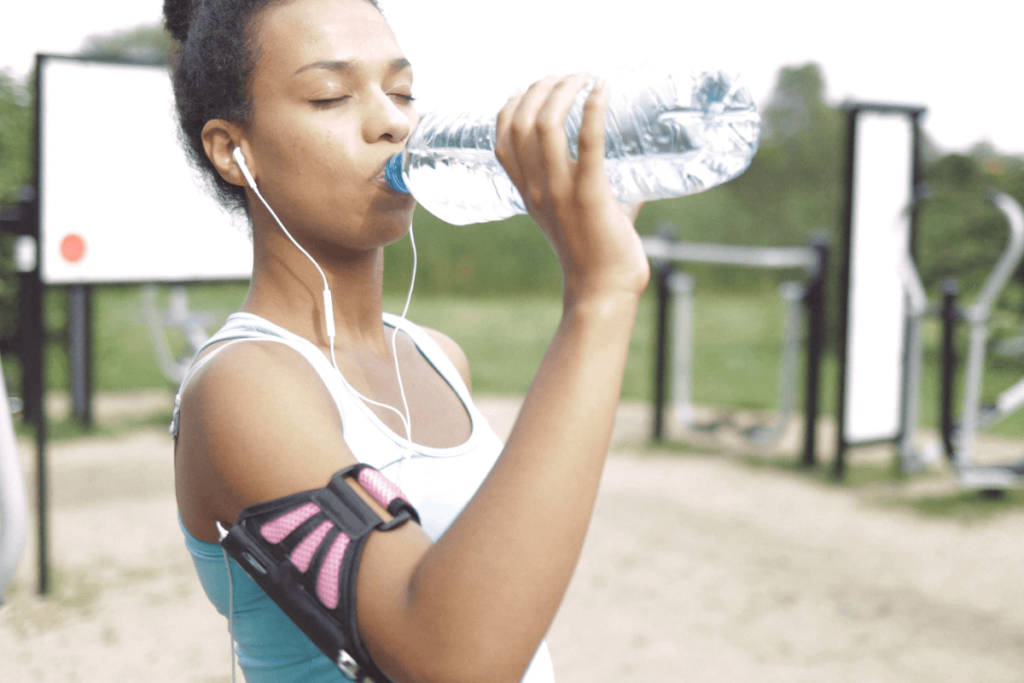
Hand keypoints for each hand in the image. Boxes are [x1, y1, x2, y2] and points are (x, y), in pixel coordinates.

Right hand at [495, 75, 649, 304]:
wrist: (604, 289)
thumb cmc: (598, 254)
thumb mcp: (582, 213)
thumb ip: (601, 186)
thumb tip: (638, 167)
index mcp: (528, 193)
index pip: (502, 137)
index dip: (514, 104)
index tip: (538, 87)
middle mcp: (537, 189)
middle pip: (521, 122)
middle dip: (543, 88)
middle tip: (571, 76)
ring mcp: (560, 192)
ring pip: (544, 125)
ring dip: (564, 91)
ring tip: (585, 78)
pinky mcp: (590, 195)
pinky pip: (586, 142)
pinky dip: (593, 109)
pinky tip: (603, 91)